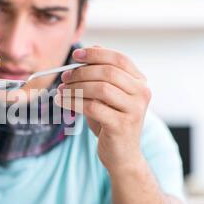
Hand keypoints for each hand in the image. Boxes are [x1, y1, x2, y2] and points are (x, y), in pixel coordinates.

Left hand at [55, 47, 151, 174]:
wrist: (122, 155)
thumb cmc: (111, 122)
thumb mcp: (107, 96)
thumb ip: (102, 74)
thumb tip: (91, 48)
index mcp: (139, 82)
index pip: (119, 59)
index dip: (96, 54)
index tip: (76, 55)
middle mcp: (141, 93)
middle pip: (108, 72)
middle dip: (81, 72)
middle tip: (64, 77)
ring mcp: (134, 110)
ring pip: (100, 88)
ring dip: (76, 87)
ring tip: (61, 90)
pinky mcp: (122, 125)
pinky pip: (92, 107)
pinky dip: (73, 102)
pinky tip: (61, 102)